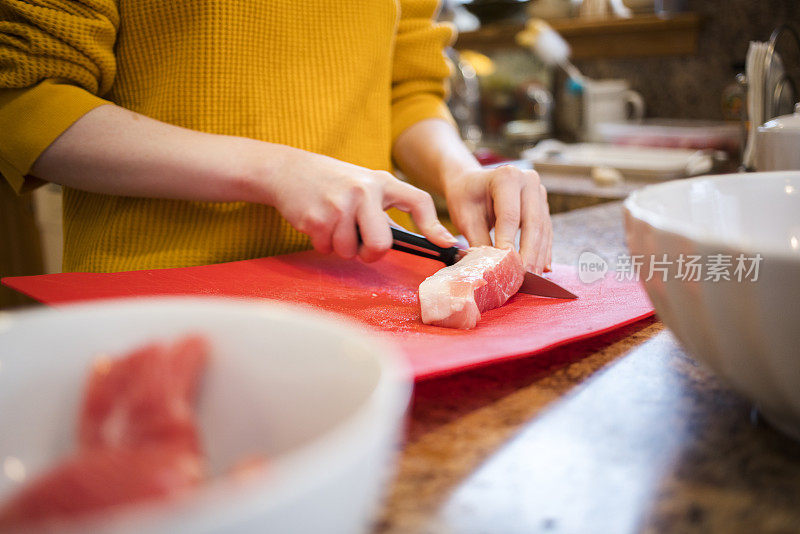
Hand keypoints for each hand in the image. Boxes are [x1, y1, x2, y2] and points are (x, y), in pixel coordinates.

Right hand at [264, 147, 456, 261]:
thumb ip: (384, 209)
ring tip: (333, 223)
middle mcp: (364, 191)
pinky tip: (318, 222)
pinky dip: (322, 243)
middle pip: (381, 246)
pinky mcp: (317, 218)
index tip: (446, 243)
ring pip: (350, 252)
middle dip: (370, 253)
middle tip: (361, 244)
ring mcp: (340, 205)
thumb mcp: (364, 185)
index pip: (418, 201)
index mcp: (382, 182)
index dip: (433, 226)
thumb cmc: (333, 182)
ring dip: (341, 246)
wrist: (288, 170)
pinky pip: (327, 249)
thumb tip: (411, 241)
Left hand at [443, 165, 551, 272]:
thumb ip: (479, 242)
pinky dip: (543, 250)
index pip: (510, 215)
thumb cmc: (465, 199)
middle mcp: (527, 180)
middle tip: (523, 276)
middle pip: (532, 222)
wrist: (470, 184)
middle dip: (529, 253)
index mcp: (506, 176)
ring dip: (539, 255)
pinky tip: (541, 268)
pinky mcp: (542, 205)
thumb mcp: (465, 219)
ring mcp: (538, 192)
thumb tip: (490, 269)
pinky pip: (546, 230)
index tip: (507, 265)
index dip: (509, 242)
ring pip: (542, 228)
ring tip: (532, 277)